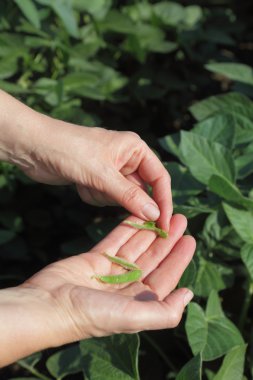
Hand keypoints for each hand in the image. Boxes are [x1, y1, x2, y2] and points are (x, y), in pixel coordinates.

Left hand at [0, 91, 171, 229]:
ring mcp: (111, 171)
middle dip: (124, 199)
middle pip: (140, 191)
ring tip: (87, 183)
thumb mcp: (102, 174)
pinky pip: (104, 198)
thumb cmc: (70, 151)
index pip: (159, 179)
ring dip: (103, 197)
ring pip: (121, 198)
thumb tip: (155, 214)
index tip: (164, 226)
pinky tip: (79, 184)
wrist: (34, 147)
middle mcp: (127, 159)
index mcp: (135, 149)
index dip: (164, 202)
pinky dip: (93, 196)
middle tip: (111, 201)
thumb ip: (129, 196)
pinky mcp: (97, 180)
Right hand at [0, 214, 194, 365]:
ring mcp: (110, 272)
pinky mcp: (95, 259)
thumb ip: (164, 312)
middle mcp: (126, 287)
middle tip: (180, 219)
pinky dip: (127, 228)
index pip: (164, 277)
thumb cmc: (90, 315)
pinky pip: (116, 240)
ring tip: (163, 212)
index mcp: (138, 303)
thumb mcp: (132, 317)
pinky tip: (138, 215)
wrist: (47, 305)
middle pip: (152, 259)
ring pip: (136, 247)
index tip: (190, 240)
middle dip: (167, 240)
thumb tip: (189, 294)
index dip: (178, 259)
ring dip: (150, 231)